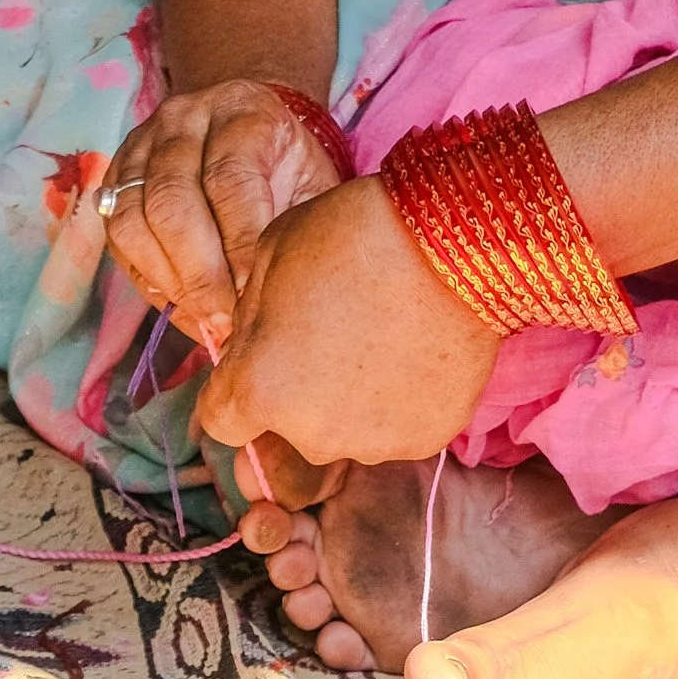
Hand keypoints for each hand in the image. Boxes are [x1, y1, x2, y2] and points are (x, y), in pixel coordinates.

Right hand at [99, 80, 343, 350]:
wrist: (253, 130)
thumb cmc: (290, 168)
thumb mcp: (314, 188)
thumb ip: (297, 235)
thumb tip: (263, 311)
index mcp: (243, 112)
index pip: (229, 180)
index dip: (238, 244)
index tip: (253, 293)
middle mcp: (184, 118)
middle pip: (172, 201)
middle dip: (199, 272)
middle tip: (224, 318)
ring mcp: (142, 143)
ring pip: (134, 218)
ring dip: (168, 278)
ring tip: (203, 315)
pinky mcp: (117, 173)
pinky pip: (117, 231)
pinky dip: (147, 273)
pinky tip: (179, 297)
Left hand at [198, 175, 499, 467]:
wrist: (455, 244)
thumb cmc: (355, 235)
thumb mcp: (269, 255)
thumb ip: (249, 317)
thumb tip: (251, 341)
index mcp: (260, 389)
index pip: (222, 419)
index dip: (237, 387)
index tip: (260, 359)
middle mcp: (311, 434)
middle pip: (289, 425)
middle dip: (299, 389)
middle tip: (333, 332)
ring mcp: (374, 443)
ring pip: (346, 429)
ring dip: (351, 397)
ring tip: (382, 337)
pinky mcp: (427, 438)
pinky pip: (398, 426)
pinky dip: (401, 399)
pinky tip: (416, 349)